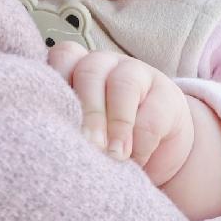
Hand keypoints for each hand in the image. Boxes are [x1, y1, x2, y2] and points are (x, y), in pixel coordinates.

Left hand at [45, 45, 194, 184]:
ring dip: (117, 124)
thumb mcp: (80, 133)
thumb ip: (66, 129)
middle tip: (89, 146)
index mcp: (74, 68)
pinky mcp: (166, 95)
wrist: (155, 148)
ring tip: (114, 156)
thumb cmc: (101, 140)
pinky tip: (135, 162)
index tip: (53, 122)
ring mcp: (136, 74)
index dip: (54, 85)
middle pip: (90, 73)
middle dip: (88, 113)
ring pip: (123, 85)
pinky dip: (141, 142)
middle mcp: (103, 64)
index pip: (62, 59)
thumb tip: (54, 151)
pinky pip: (152, 114)